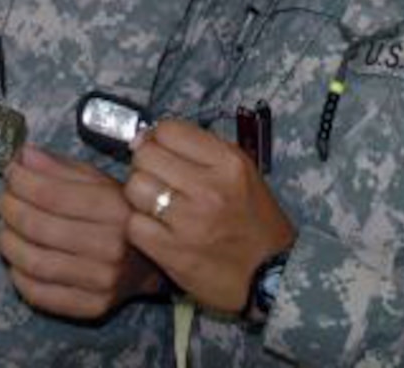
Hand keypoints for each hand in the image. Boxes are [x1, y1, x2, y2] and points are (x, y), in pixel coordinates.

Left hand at [0, 145, 164, 319]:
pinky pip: (39, 294)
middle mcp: (111, 247)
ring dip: (8, 242)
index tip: (10, 171)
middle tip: (3, 199)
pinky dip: (18, 275)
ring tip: (5, 228)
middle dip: (9, 208)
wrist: (150, 263)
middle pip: (38, 227)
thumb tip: (22, 156)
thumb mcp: (99, 182)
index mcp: (115, 208)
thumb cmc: (120, 215)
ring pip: (34, 263)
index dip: (21, 180)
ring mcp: (101, 281)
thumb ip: (60, 169)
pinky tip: (18, 259)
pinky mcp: (92, 306)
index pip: (51, 194)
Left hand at [125, 118, 294, 313]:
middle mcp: (209, 188)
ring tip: (155, 203)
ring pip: (134, 187)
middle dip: (145, 164)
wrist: (269, 274)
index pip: (169, 130)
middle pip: (146, 156)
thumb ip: (200, 150)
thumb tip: (147, 137)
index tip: (161, 150)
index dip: (158, 137)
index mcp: (228, 163)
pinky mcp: (172, 252)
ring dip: (140, 195)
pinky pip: (134, 224)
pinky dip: (139, 225)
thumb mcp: (242, 172)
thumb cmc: (253, 221)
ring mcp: (189, 221)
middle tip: (157, 177)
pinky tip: (155, 228)